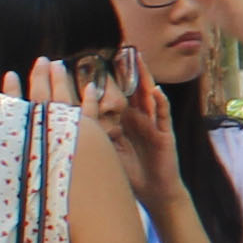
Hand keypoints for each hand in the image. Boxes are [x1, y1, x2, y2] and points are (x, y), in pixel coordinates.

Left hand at [92, 69, 184, 209]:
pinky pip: (163, 115)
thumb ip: (98, 133)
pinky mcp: (164, 134)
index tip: (100, 60)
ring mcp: (153, 125)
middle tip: (123, 50)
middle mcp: (138, 119)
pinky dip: (160, 103)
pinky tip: (156, 91)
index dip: (111, 79)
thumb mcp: (109, 151)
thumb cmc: (129, 173)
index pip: (116, 95)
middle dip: (129, 70)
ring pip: (148, 97)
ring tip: (139, 60)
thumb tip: (78, 118)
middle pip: (133, 90)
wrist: (155, 192)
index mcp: (123, 122)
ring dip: (145, 78)